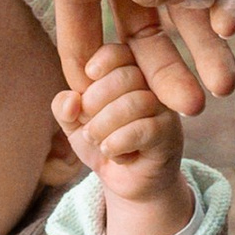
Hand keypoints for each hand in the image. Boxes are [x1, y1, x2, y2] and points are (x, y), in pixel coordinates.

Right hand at [40, 0, 234, 114]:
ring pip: (188, 9)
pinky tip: (226, 19)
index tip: (107, 115)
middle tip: (190, 108)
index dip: (93, 74)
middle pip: (145, 31)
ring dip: (204, 44)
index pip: (83, 35)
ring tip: (223, 82)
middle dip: (166, 70)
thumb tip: (180, 10)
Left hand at [55, 39, 193, 234]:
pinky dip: (118, 143)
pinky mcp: (170, 136)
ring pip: (134, 103)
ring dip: (104, 126)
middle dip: (95, 102)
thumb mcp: (76, 125)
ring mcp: (165, 109)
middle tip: (87, 126)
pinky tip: (113, 153)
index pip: (119, 52)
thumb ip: (65, 109)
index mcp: (130, 72)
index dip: (101, 63)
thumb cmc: (104, 142)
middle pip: (125, 76)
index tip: (86, 82)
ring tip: (98, 142)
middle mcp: (153, 86)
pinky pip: (143, 130)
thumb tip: (69, 100)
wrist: (128, 182)